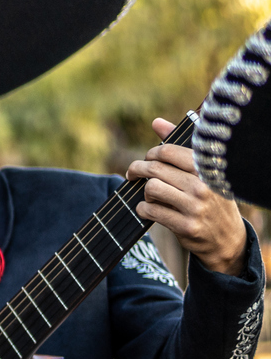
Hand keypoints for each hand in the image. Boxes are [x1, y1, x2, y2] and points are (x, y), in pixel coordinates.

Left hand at [128, 117, 250, 275]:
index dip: (151, 154)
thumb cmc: (210, 199)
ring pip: (151, 188)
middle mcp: (203, 186)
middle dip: (138, 169)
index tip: (146, 159)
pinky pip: (150, 211)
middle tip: (133, 174)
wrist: (226, 237)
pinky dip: (142, 209)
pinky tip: (147, 209)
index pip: (169, 152)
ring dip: (143, 191)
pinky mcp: (185, 226)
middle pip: (155, 169)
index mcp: (207, 169)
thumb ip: (178, 148)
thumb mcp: (202, 173)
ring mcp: (195, 207)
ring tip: (148, 194)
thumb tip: (156, 122)